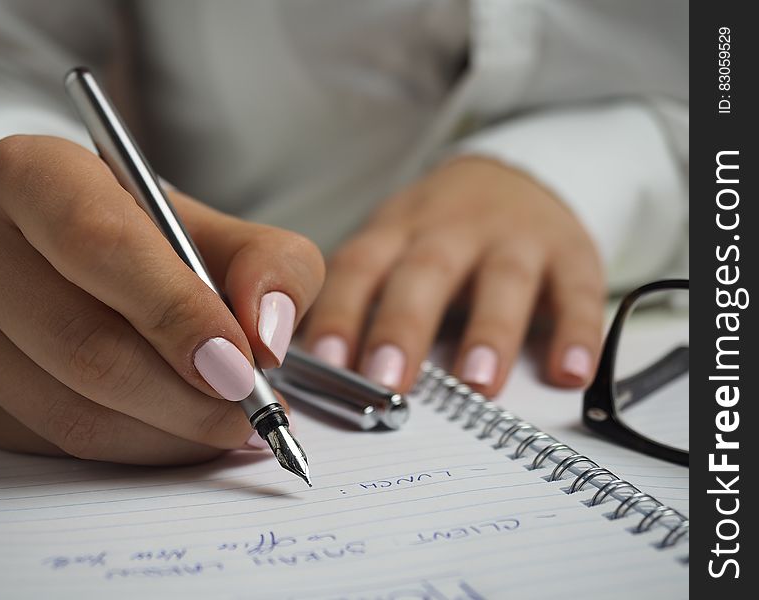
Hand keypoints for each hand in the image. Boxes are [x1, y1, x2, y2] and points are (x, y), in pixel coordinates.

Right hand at [0, 135, 323, 463]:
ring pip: (72, 408)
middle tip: (250, 410)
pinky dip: (139, 449)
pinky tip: (181, 431)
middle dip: (185, 394)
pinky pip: (60, 443)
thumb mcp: (231, 233)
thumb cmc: (162, 244)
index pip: (100, 244)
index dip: (176, 311)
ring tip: (229, 424)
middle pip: (84, 342)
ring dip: (170, 432)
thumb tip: (266, 335)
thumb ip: (273, 266)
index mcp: (33, 174)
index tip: (241, 362)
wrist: (95, 266)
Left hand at [302, 156, 604, 396]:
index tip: (325, 363)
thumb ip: (362, 300)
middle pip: (425, 272)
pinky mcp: (571, 252)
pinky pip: (578, 291)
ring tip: (477, 384)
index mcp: (398, 231)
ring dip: (490, 331)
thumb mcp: (393, 246)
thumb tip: (314, 373)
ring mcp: (515, 238)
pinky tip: (570, 373)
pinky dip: (577, 332)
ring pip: (502, 280)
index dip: (340, 313)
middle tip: (387, 381)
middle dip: (404, 326)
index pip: (360, 268)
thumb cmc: (438, 233)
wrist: (514, 177)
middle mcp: (453, 230)